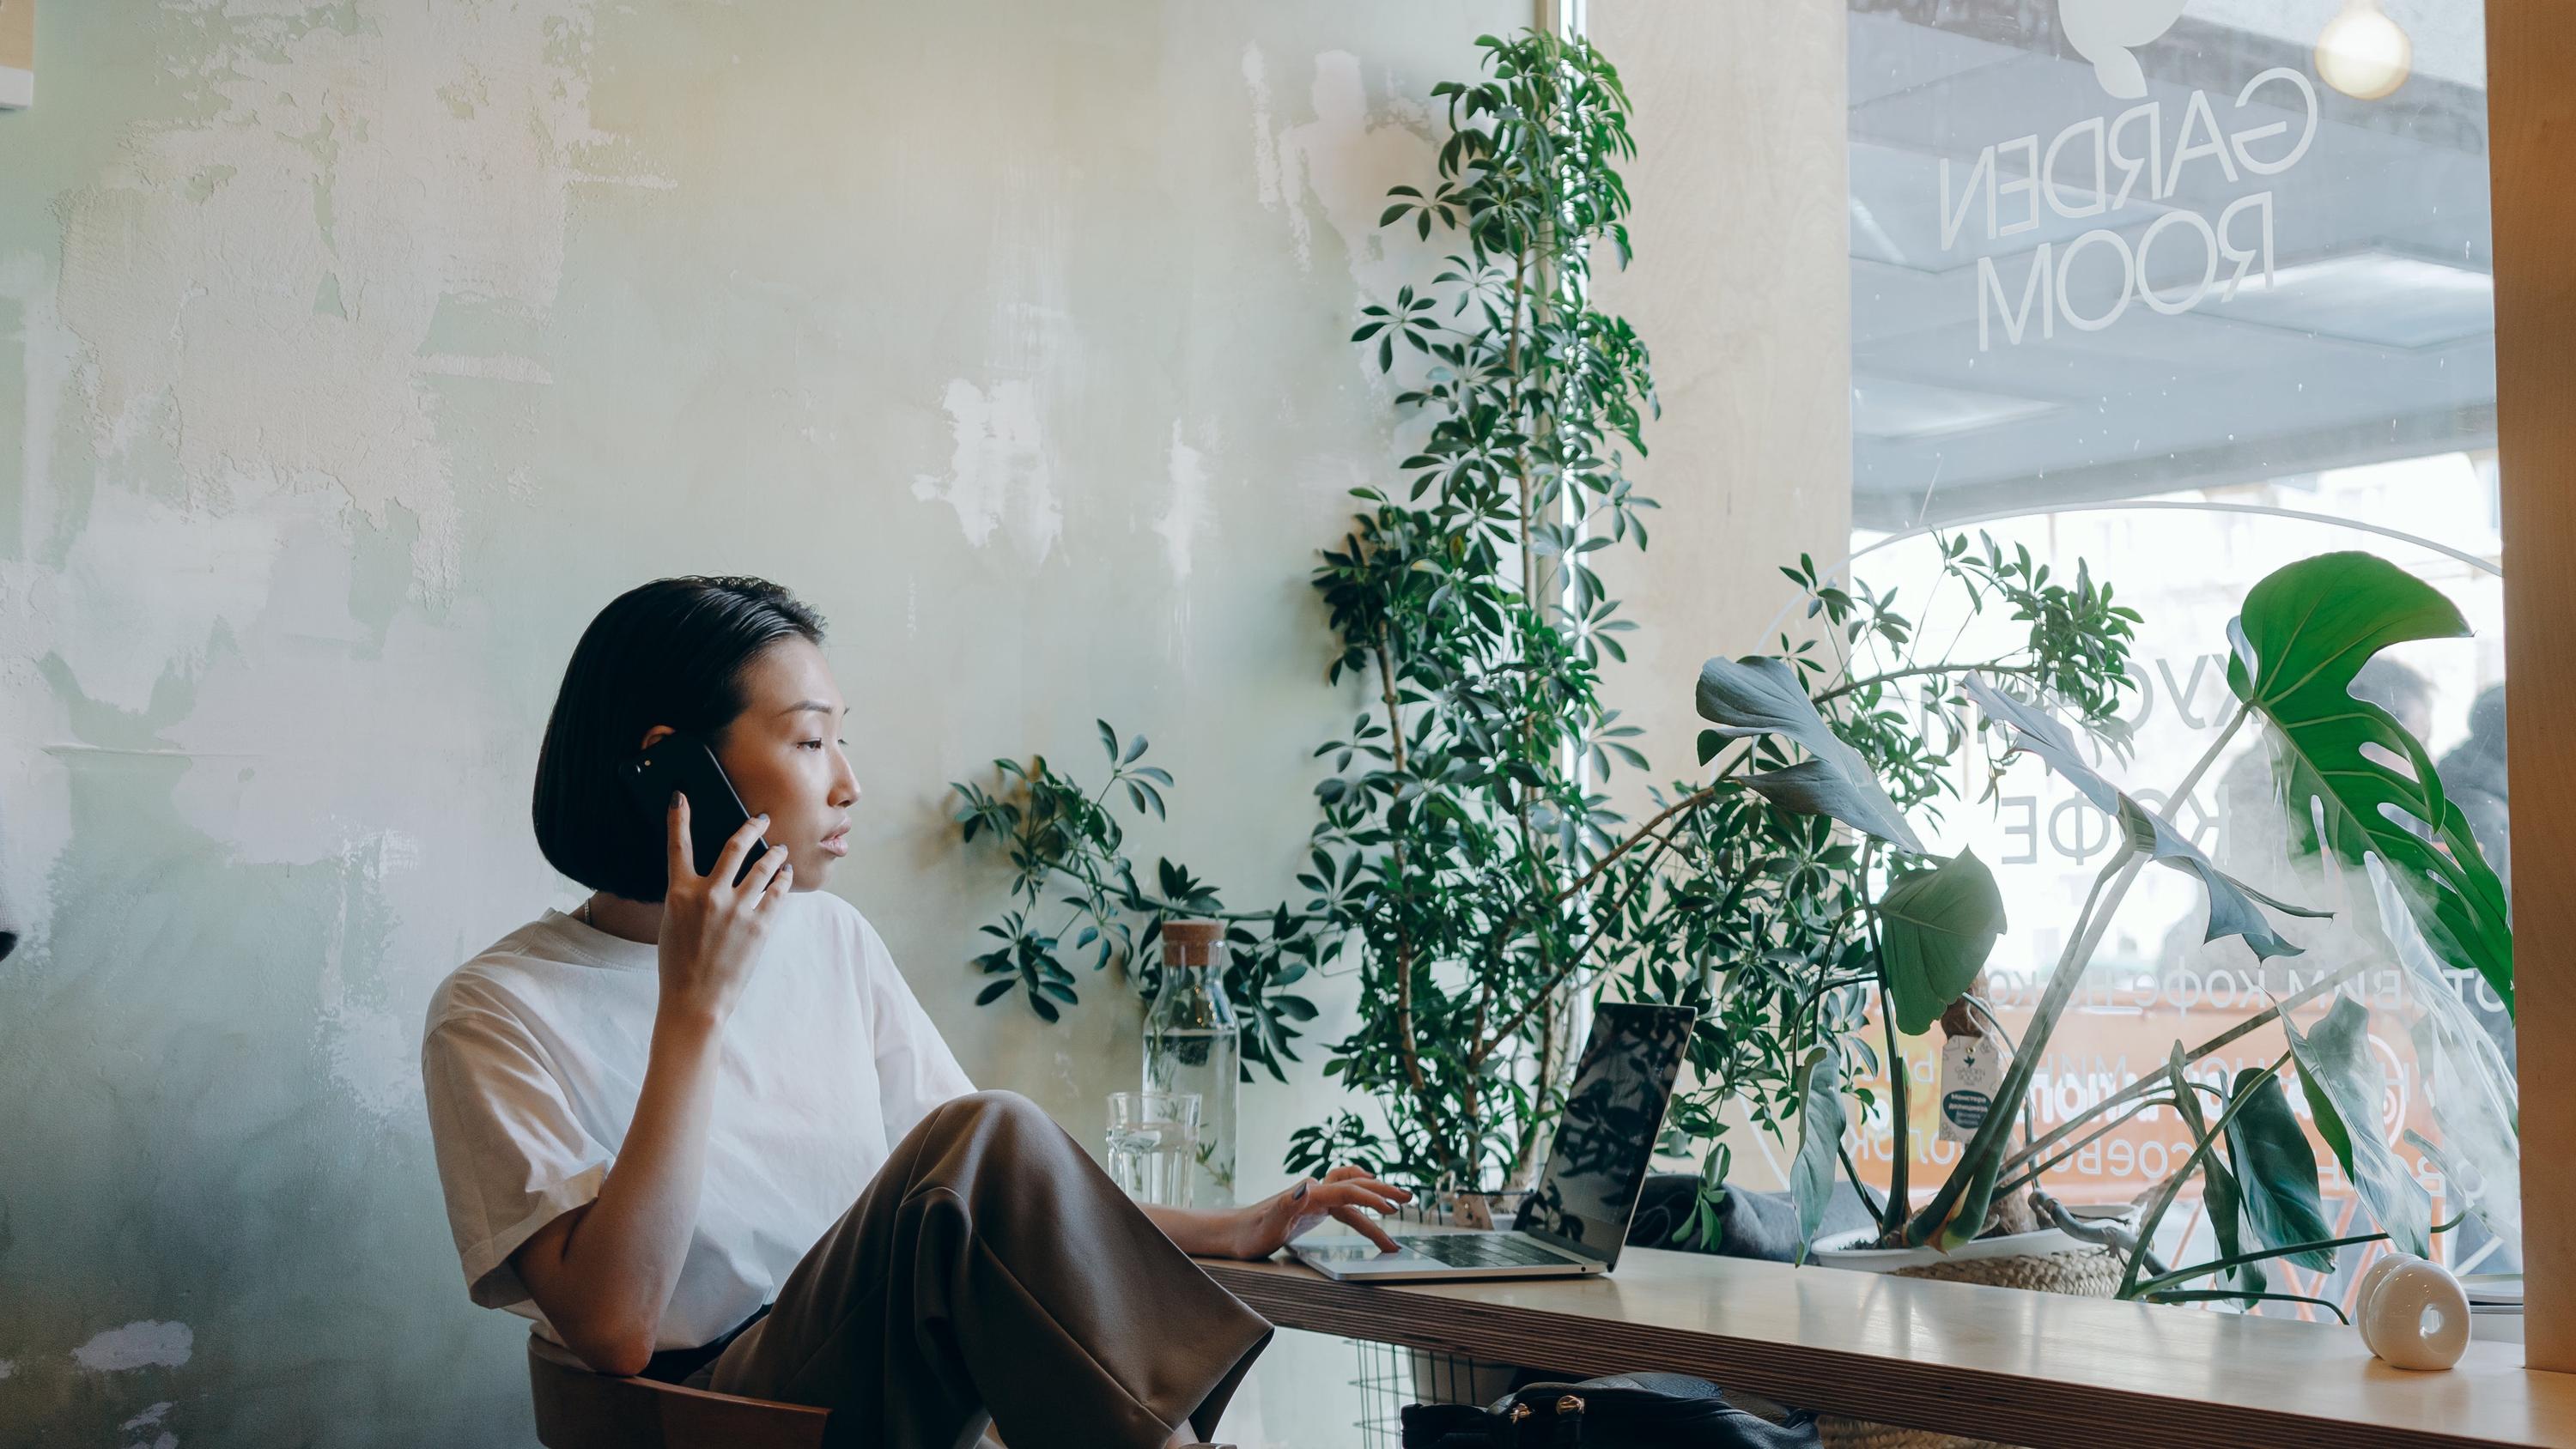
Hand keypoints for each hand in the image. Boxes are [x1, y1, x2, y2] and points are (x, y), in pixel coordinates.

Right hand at [655, 792, 792, 1024]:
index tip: (681, 796)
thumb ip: (688, 896)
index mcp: (679, 893)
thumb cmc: (679, 963)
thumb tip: (707, 876)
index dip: (678, 818)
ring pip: (764, 866)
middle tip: (761, 818)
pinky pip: (778, 892)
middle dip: (751, 827)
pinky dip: (783, 880)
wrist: (695, 1000)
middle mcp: (709, 895)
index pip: (677, 846)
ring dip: (775, 853)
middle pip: (734, 846)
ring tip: (780, 849)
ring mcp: (737, 908)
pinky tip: (785, 875)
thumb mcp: (672, 923)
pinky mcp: (760, 924)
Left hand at [1227, 1165, 1412, 1258]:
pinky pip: (1345, 1204)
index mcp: (1310, 1195)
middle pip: (1356, 1184)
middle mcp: (1315, 1191)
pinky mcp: (1315, 1207)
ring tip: (1398, 1205)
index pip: (1348, 1191)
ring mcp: (1316, 1198)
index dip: (1371, 1198)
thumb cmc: (1251, 1233)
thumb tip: (1306, 1185)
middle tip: (1409, 1199)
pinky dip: (1362, 1208)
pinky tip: (1371, 1215)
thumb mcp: (1268, 1225)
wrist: (1235, 1232)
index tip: (1392, 1210)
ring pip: (1353, 1192)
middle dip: (1383, 1191)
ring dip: (1376, 1196)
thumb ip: (1286, 1206)